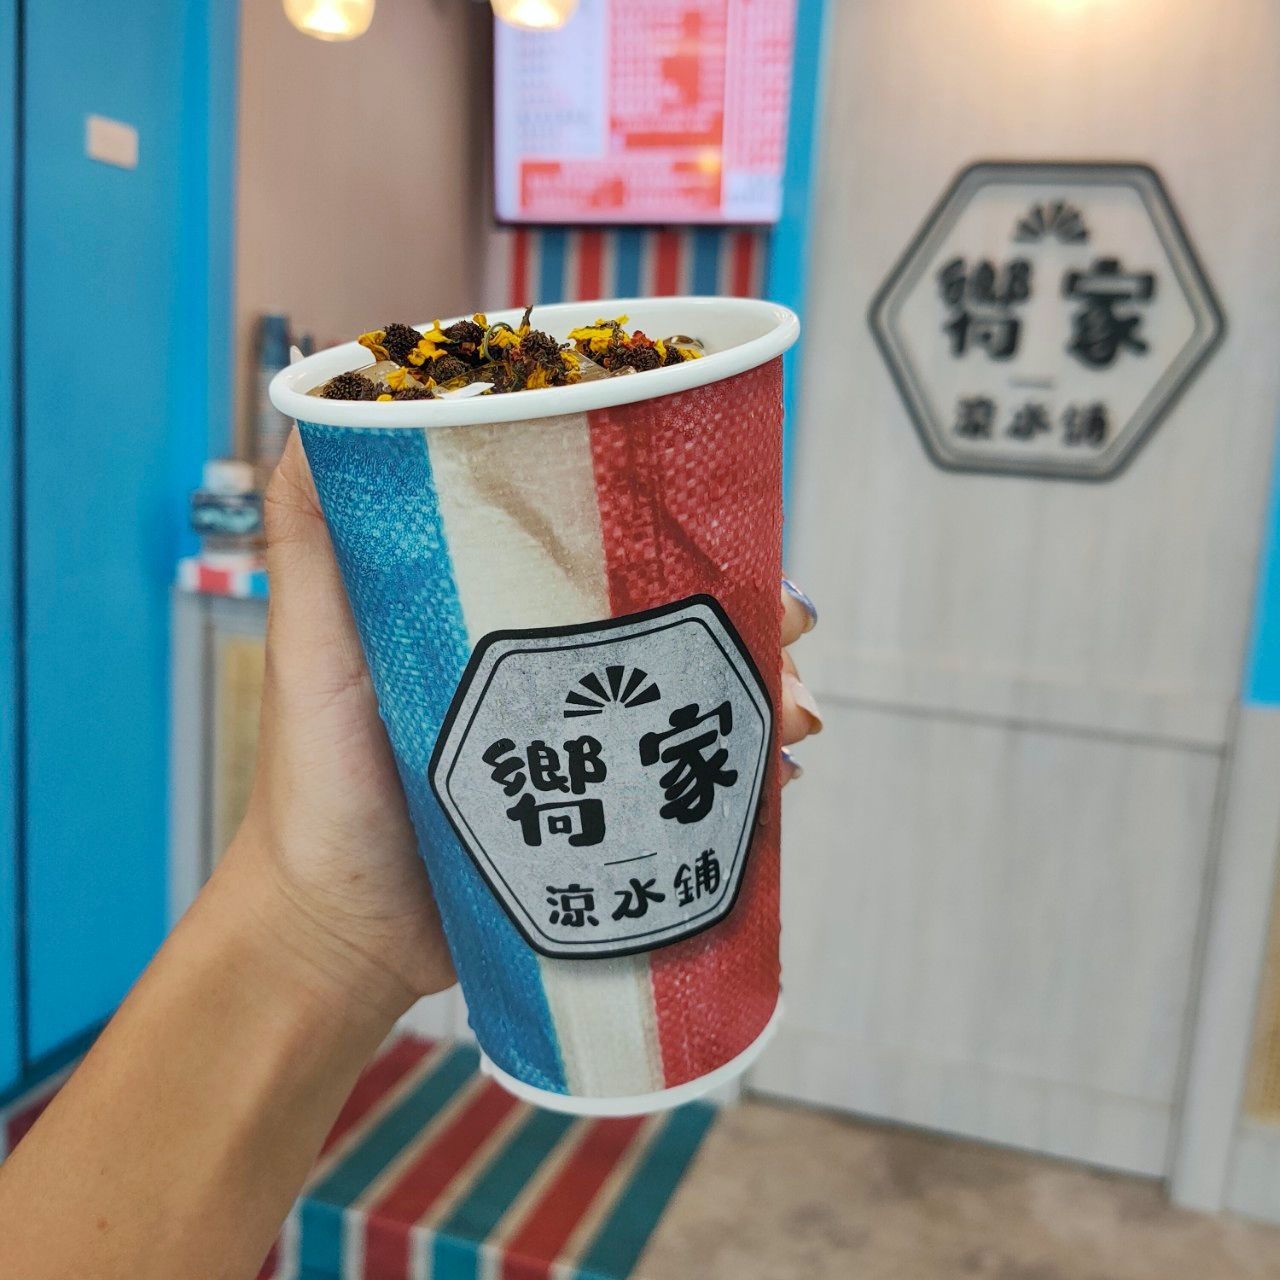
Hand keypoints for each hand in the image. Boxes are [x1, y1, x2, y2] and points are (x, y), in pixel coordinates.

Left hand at [229, 430, 823, 1009]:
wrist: (334, 938)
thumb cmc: (314, 785)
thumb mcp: (309, 643)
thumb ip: (308, 533)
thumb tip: (315, 396)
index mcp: (504, 623)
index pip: (611, 557)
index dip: (683, 537)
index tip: (732, 535)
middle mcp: (554, 680)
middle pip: (677, 627)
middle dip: (752, 618)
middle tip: (787, 634)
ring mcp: (584, 754)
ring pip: (701, 704)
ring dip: (764, 697)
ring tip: (794, 719)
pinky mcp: (601, 823)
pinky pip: (690, 790)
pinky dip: (746, 779)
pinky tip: (779, 780)